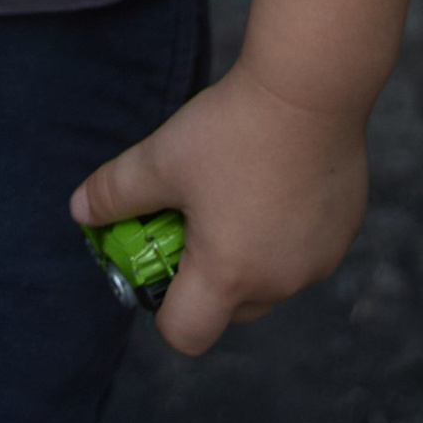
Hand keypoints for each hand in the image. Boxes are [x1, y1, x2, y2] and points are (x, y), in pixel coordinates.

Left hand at [71, 58, 368, 357]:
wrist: (311, 88)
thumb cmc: (233, 128)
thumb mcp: (161, 157)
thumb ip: (115, 192)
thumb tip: (79, 211)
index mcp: (228, 275)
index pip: (185, 334)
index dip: (162, 306)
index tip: (161, 257)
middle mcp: (278, 282)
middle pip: (229, 309)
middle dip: (207, 276)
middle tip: (195, 215)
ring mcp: (318, 262)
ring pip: (269, 277)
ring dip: (249, 253)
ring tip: (237, 187)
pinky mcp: (343, 233)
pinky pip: (303, 251)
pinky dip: (285, 230)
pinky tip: (277, 176)